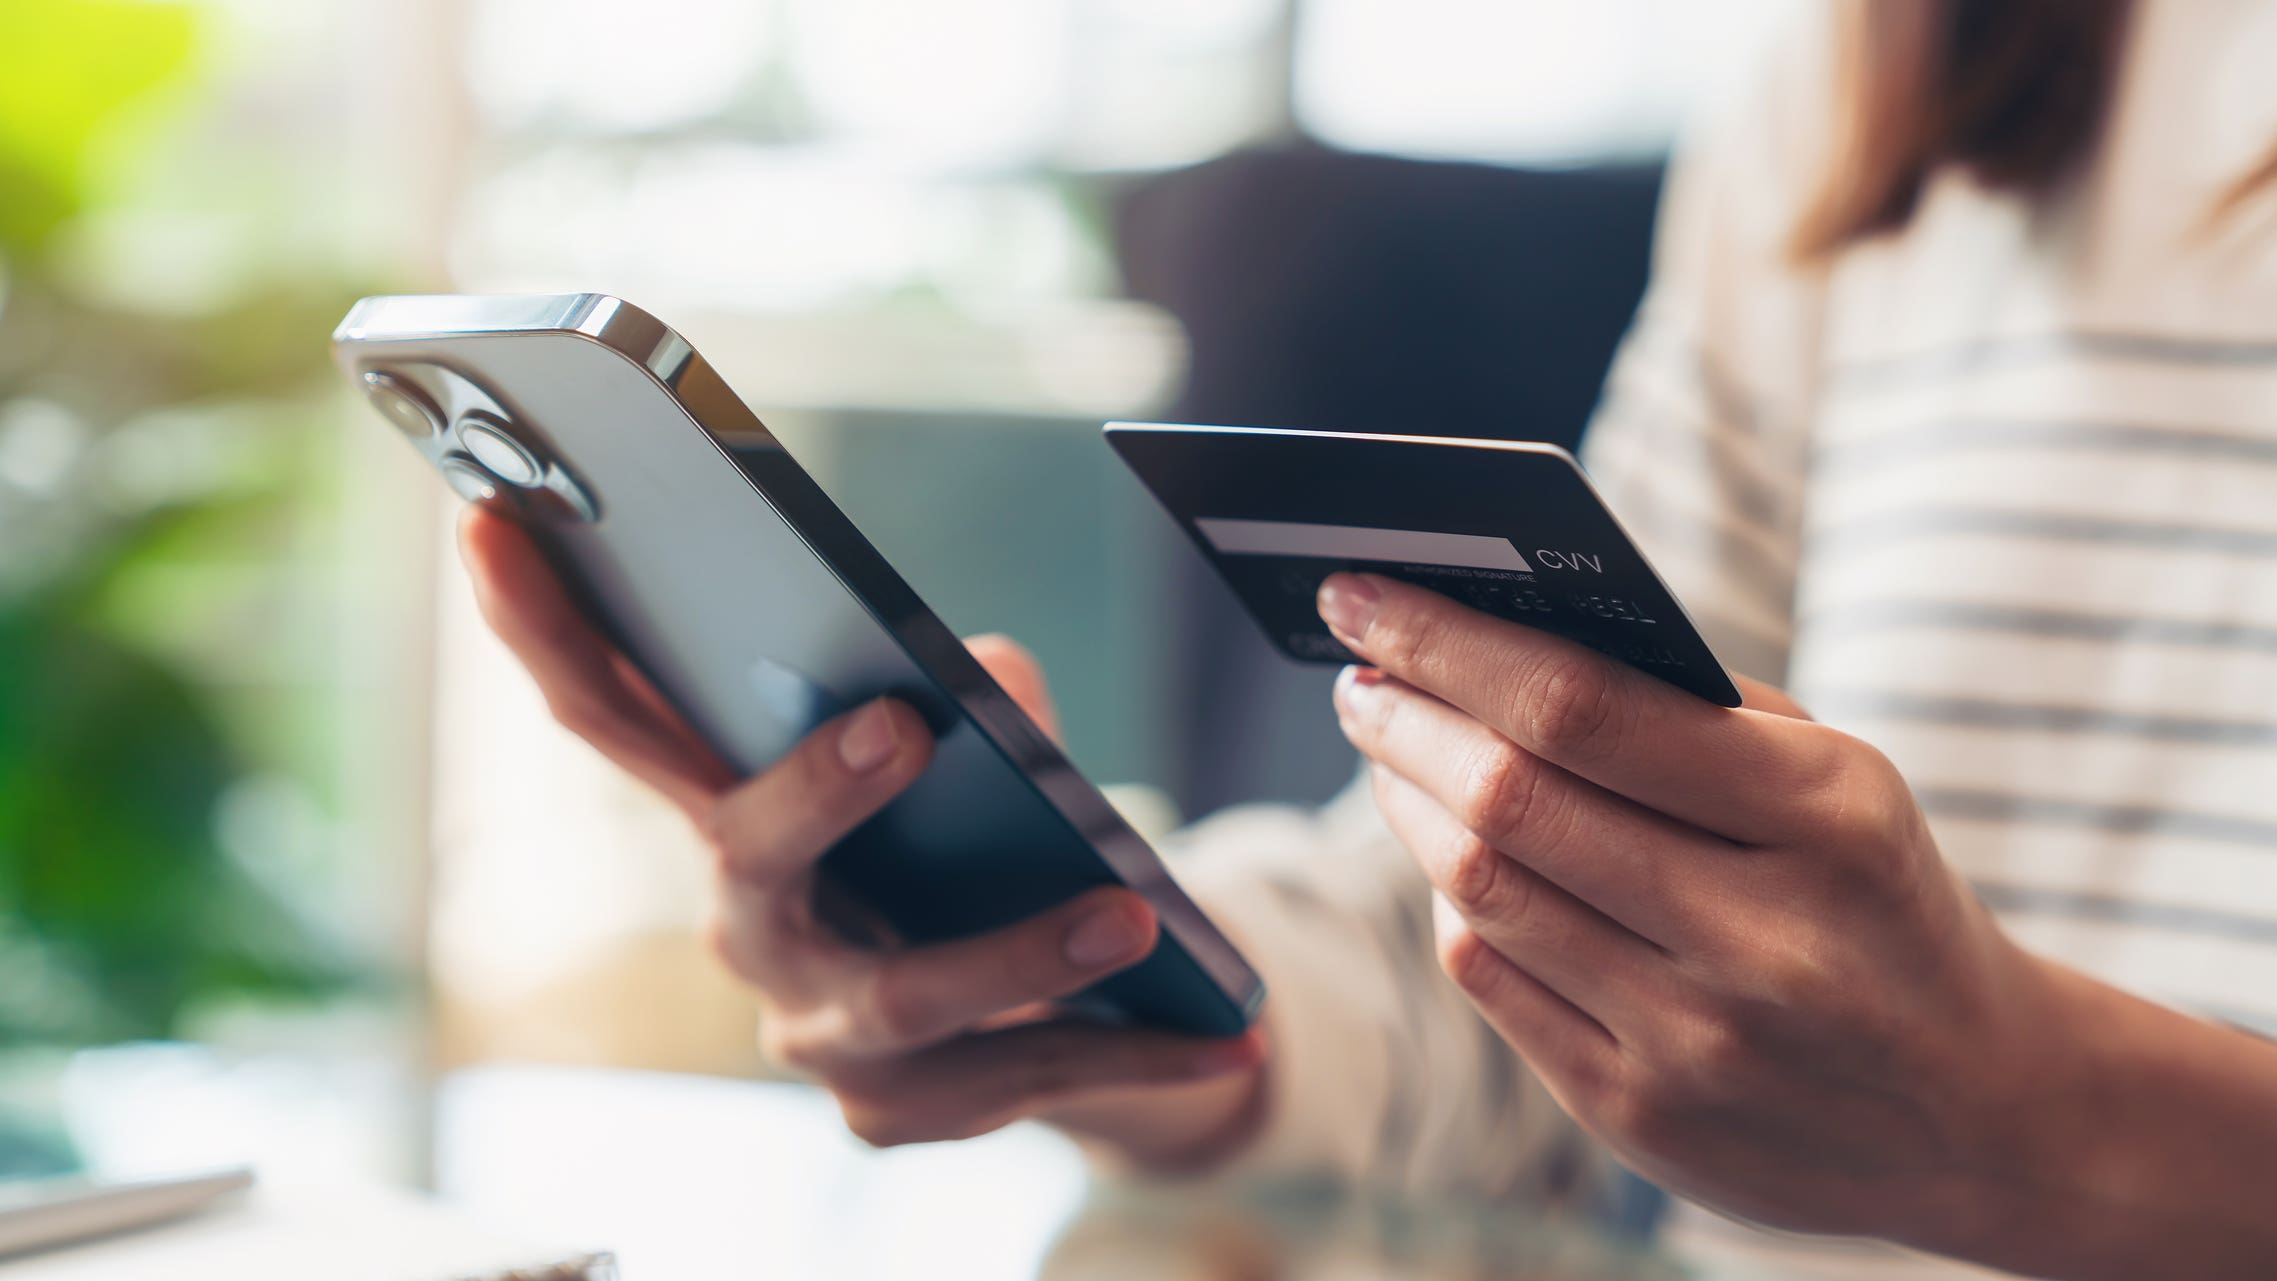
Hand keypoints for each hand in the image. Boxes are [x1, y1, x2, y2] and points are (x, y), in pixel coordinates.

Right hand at [457, 508, 1263, 1163]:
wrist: (1043, 1006)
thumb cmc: (972, 840)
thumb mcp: (975, 752)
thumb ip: (973, 699)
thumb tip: (989, 679)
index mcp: (733, 808)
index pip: (614, 712)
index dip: (543, 623)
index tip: (494, 518)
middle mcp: (747, 922)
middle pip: (744, 851)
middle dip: (816, 790)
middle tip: (905, 726)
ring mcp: (815, 1033)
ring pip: (902, 996)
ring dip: (1019, 952)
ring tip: (1129, 915)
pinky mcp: (898, 1113)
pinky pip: (1014, 1078)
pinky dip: (1129, 1050)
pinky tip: (1227, 1028)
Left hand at [1316, 571, 2102, 1258]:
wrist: (1982, 1107)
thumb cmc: (1877, 899)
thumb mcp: (1839, 781)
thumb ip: (1686, 711)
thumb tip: (1490, 637)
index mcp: (1824, 815)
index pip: (1582, 706)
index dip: (1450, 644)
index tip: (1366, 594)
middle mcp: (1760, 937)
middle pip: (1509, 801)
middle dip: (1404, 718)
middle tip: (1358, 674)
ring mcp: (1695, 1041)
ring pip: (1482, 891)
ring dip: (1407, 803)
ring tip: (1388, 748)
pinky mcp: (1640, 1117)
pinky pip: (1492, 980)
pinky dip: (1454, 902)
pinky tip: (1450, 857)